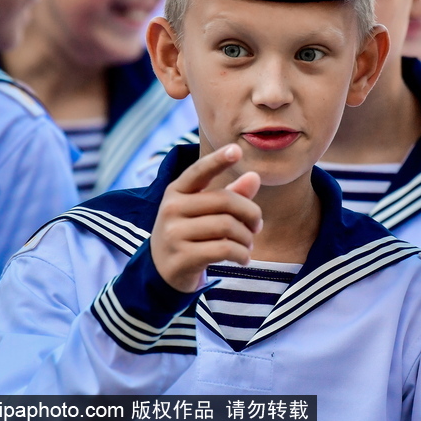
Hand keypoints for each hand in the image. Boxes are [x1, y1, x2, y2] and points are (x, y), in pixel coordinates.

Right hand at [150, 144, 262, 292]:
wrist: (163, 271)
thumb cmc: (191, 233)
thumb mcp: (206, 211)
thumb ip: (231, 194)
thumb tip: (254, 176)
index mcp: (177, 190)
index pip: (199, 171)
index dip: (218, 160)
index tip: (236, 149)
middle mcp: (171, 208)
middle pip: (226, 201)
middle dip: (251, 214)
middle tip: (257, 226)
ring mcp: (173, 233)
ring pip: (228, 226)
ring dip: (247, 237)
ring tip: (248, 244)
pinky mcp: (182, 257)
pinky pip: (225, 249)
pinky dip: (242, 254)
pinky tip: (243, 259)